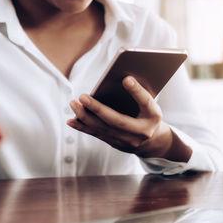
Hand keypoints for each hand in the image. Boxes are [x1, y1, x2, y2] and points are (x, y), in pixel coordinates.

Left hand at [67, 76, 191, 161]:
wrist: (151, 143)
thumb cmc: (149, 118)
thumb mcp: (152, 106)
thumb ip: (140, 94)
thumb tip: (125, 79)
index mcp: (152, 119)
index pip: (145, 103)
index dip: (136, 92)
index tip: (126, 79)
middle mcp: (138, 133)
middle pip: (115, 121)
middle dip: (97, 109)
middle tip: (82, 97)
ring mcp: (125, 141)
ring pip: (102, 129)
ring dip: (85, 117)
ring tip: (74, 104)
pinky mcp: (114, 143)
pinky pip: (96, 134)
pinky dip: (82, 127)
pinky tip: (71, 120)